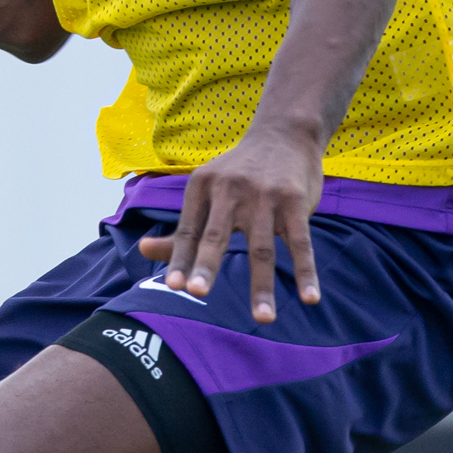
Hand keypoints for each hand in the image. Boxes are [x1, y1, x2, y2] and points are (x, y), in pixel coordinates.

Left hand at [137, 123, 324, 322]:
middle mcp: (230, 191)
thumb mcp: (206, 191)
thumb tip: (143, 251)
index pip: (187, 231)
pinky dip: (306, 272)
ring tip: (264, 319)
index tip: (173, 287)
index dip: (179, 259)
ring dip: (263, 287)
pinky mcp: (296, 202)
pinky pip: (301, 244)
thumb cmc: (239, 171)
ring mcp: (265, 197)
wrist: (284, 133)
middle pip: (216, 236)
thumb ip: (182, 228)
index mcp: (202, 188)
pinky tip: (309, 298)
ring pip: (262, 250)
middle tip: (196, 293)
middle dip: (206, 265)